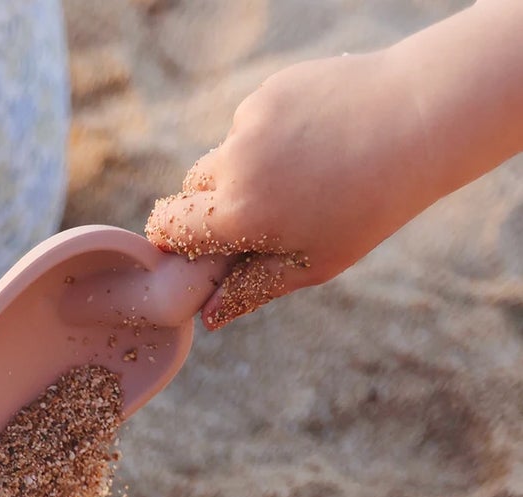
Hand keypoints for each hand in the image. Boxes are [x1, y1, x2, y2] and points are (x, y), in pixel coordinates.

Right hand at [147, 48, 433, 327]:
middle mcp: (234, 164)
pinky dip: (270, 134)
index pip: (167, 226)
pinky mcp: (270, 90)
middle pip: (194, 189)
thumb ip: (252, 288)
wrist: (419, 121)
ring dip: (246, 168)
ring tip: (302, 174)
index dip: (174, 237)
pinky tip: (314, 141)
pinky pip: (252, 121)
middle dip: (213, 203)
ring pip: (226, 153)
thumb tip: (208, 316)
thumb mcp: (313, 263)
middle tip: (265, 213)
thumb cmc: (369, 206)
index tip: (193, 243)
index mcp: (238, 215)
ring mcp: (250, 121)